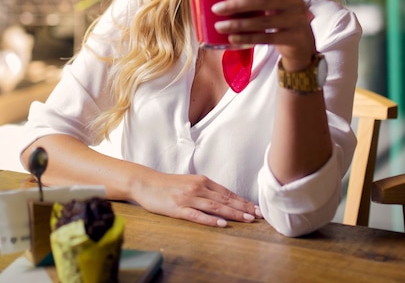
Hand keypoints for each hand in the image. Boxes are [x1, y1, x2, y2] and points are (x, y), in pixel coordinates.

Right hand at [131, 169, 261, 227]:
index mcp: (202, 181)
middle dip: (244, 208)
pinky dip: (211, 219)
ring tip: (247, 219)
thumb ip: (205, 189)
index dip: (243, 201)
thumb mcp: (190, 182)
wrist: (146, 182)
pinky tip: (222, 224)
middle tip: (259, 215)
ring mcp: (188, 198)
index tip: (256, 208)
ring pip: (215, 207)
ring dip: (233, 213)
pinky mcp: (178, 208)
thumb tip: (223, 199)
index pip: (227, 192)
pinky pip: (197, 215)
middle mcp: (198, 187)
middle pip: (225, 199)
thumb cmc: (168, 184)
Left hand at [212, 0, 316, 70]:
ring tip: (219, 26)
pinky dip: (247, 38)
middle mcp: (295, 1)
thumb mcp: (276, 1)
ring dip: (237, 24)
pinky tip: (232, 38)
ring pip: (262, 22)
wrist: (302, 43)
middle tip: (216, 9)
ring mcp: (297, 20)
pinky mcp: (293, 38)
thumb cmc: (281, 17)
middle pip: (262, 0)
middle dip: (236, 4)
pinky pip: (266, 38)